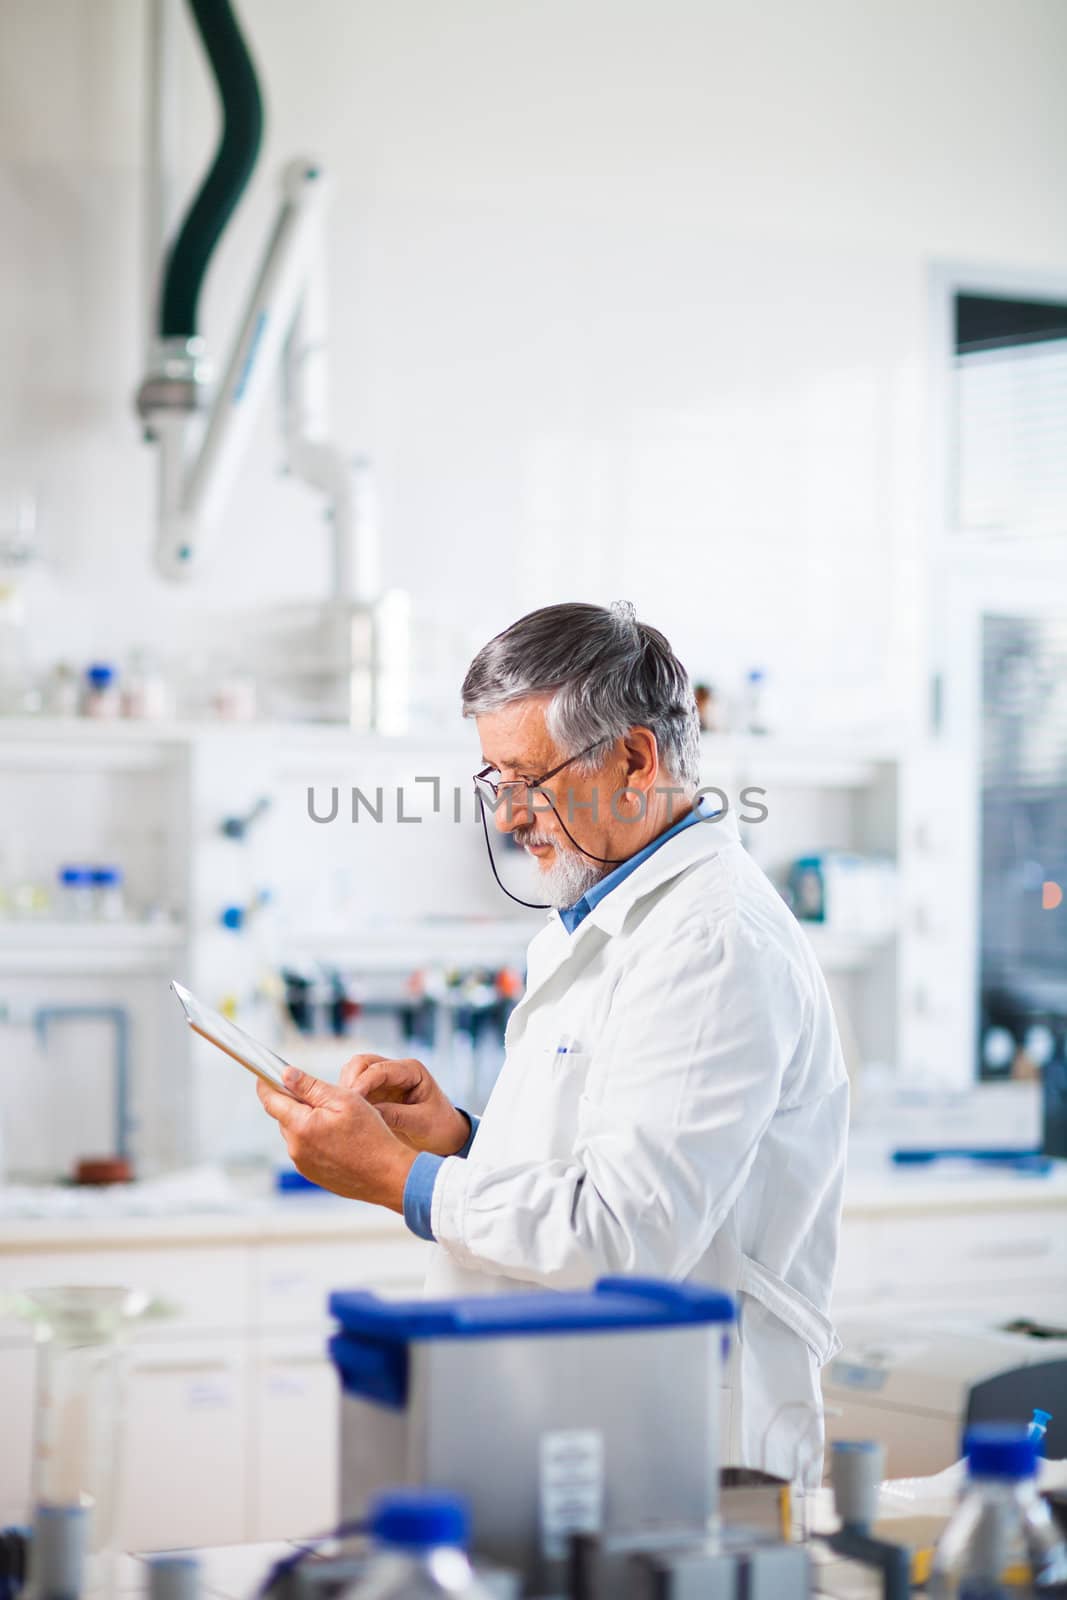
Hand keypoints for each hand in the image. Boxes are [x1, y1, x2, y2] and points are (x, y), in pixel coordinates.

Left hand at [256, 1067, 416, 1209]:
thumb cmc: (370, 1135)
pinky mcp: (312, 1175)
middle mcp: (296, 1148)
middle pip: (285, 1116)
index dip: (266, 1084)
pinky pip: (307, 1149)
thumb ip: (310, 1086)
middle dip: (296, 1102)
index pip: (271, 1100)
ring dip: (308, 1121)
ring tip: (338, 1120)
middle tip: (322, 1095)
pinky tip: (340, 1138)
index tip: (265, 1074)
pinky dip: (316, 1138)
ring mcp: (303, 1164)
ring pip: (297, 1132)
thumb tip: (286, 1074)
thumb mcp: (343, 1100)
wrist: (387, 1174)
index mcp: (300, 1126)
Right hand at [339, 1053, 471, 1156]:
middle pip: (362, 1063)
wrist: (445, 1136)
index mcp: (411, 1071)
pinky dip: (346, 1098)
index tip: (351, 1102)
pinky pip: (354, 1089)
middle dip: (350, 1081)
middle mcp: (395, 1070)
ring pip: (354, 1073)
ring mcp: (383, 1081)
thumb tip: (368, 1113)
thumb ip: (397, 1116)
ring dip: (345, 1089)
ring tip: (341, 1111)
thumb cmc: (440, 1127)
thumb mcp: (422, 1124)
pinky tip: (344, 1114)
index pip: (380, 1069)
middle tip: (342, 1106)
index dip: (363, 1083)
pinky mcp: (375, 1093)